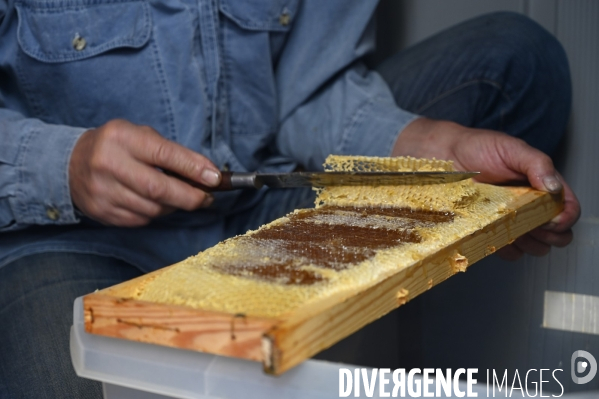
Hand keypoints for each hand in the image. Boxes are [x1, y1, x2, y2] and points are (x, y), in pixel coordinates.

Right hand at [69, 119, 220, 225]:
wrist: (70, 164)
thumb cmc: (117, 147)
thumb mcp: (140, 136)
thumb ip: (171, 152)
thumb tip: (207, 174)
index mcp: (121, 137)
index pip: (164, 154)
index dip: (193, 168)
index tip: (215, 178)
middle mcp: (108, 163)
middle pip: (159, 188)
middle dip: (190, 196)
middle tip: (206, 198)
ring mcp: (102, 190)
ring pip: (152, 208)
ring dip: (173, 206)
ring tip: (177, 197)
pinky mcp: (101, 212)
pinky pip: (140, 219)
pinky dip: (154, 214)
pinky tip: (154, 203)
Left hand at [393, 118, 580, 259]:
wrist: (443, 158)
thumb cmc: (476, 148)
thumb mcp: (511, 148)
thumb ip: (537, 164)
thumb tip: (554, 187)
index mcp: (542, 185)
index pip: (568, 208)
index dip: (565, 218)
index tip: (551, 219)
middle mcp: (530, 206)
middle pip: (557, 233)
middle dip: (550, 234)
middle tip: (532, 225)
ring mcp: (512, 221)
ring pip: (536, 246)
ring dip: (530, 243)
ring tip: (513, 228)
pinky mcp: (492, 232)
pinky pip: (508, 251)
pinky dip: (507, 249)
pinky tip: (497, 235)